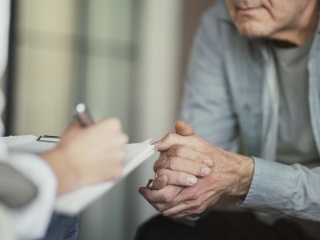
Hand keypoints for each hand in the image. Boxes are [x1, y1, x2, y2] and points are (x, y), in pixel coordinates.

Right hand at [41, 117, 127, 194]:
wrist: (66, 168)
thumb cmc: (70, 149)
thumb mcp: (75, 127)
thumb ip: (86, 126)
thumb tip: (86, 129)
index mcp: (111, 125)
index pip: (113, 124)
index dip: (104, 129)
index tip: (99, 133)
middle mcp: (119, 139)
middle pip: (118, 139)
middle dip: (109, 142)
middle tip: (96, 146)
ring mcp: (120, 156)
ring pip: (118, 154)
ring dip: (110, 156)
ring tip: (95, 158)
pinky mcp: (117, 170)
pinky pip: (115, 168)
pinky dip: (108, 169)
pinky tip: (97, 167)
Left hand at [139, 121, 253, 217]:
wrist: (230, 173)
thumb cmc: (212, 156)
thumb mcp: (196, 141)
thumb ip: (177, 137)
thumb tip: (159, 142)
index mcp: (191, 177)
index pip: (165, 186)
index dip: (153, 187)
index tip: (144, 185)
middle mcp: (193, 194)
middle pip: (165, 201)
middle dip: (152, 197)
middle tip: (145, 191)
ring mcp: (195, 203)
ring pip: (170, 210)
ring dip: (157, 204)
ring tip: (150, 196)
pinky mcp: (198, 208)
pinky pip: (178, 214)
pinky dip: (167, 209)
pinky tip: (162, 202)